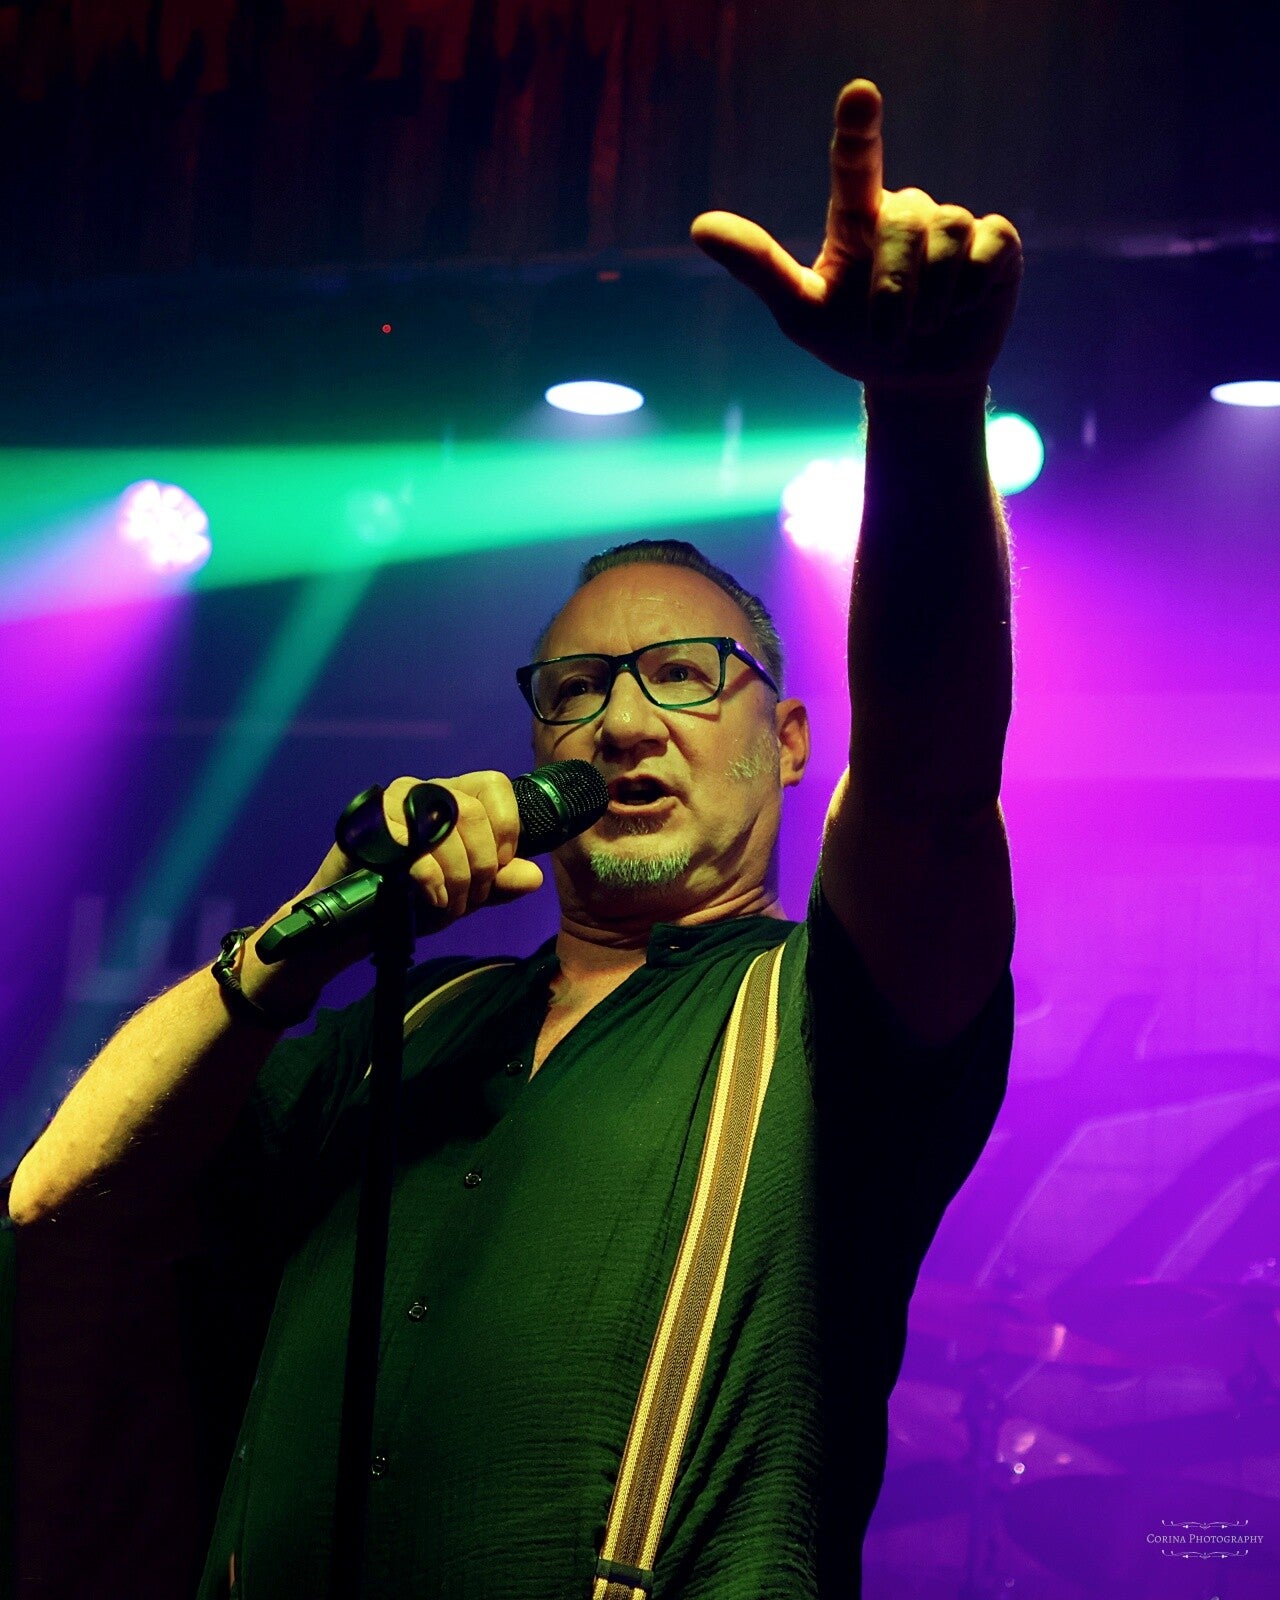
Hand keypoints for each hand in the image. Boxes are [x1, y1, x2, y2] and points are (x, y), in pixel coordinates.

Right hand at [243, 773, 544, 1009]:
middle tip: (470, 900)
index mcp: (455, 798)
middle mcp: (426, 792)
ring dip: (456, 875)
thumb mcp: (466, 894)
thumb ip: (499, 883)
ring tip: (447, 905)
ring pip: (446, 822)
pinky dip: (429, 876)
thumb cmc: (411, 900)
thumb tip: (533, 877)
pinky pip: (411, 841)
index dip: (506, 829)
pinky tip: (429, 897)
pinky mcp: (369, 825)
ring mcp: (394, 803)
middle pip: (474, 812)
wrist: (354, 925)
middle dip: (481, 866)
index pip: (496, 786)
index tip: (498, 868)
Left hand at [690, 79, 1021, 392]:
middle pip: (906, 220)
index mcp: (857, 217)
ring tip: (924, 324)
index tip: (859, 93)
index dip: (859, 127)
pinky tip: (964, 305)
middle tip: (887, 334)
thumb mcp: (800, 311)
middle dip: (895, 287)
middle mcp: (905, 210)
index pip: (854, 163)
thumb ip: (758, 267)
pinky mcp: (996, 243)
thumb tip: (699, 226)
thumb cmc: (850, 340)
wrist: (913, 379)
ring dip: (933, 296)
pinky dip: (972, 287)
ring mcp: (954, 223)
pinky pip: (990, 246)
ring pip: (950, 231)